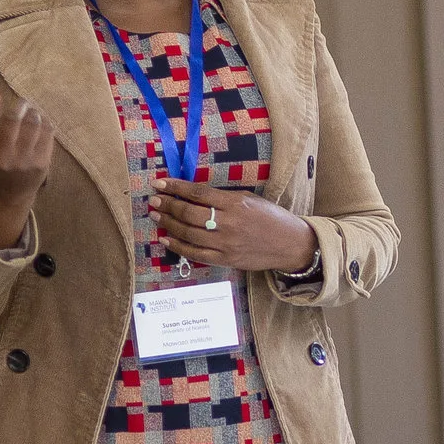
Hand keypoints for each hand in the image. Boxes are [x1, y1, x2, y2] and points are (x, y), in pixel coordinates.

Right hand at [0, 90, 53, 249]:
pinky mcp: (42, 163)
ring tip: (31, 111)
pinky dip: (44, 121)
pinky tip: (40, 121)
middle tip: (21, 101)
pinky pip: (47, 133)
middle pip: (10, 121)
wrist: (11, 194)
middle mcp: (2, 160)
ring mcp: (24, 162)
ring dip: (33, 112)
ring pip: (31, 124)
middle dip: (18, 105)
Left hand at [151, 176, 318, 274]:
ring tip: (155, 216)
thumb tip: (193, 194)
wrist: (289, 244)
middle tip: (153, 200)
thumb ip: (223, 197)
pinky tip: (166, 238)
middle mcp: (228, 223)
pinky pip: (195, 253)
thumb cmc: (270, 217)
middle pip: (189, 213)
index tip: (159, 183)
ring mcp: (226, 244)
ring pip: (188, 233)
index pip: (198, 193)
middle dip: (167, 205)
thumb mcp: (249, 199)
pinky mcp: (225, 259)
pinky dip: (178, 246)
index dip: (176, 187)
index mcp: (235, 203)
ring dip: (168, 224)